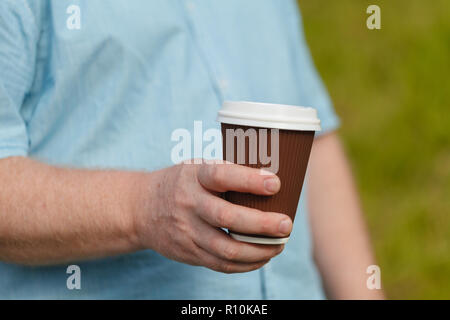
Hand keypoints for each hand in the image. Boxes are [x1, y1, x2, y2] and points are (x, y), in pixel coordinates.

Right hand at [134, 160, 291, 272]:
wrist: (141, 209)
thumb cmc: (180, 183)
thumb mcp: (196, 168)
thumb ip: (226, 173)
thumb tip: (270, 180)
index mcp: (193, 176)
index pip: (221, 176)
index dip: (249, 180)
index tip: (276, 183)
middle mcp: (189, 204)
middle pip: (226, 218)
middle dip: (261, 224)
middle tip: (286, 225)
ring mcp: (187, 231)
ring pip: (226, 248)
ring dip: (258, 250)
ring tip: (280, 244)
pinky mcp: (188, 252)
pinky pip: (221, 263)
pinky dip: (246, 264)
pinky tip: (262, 257)